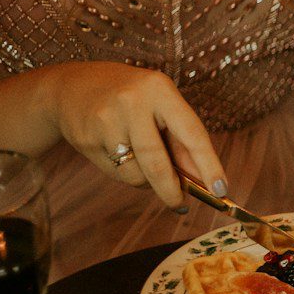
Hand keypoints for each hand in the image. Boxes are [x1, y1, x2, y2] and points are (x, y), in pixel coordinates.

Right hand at [50, 62, 226, 207]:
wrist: (71, 88)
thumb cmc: (130, 99)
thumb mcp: (161, 107)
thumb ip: (182, 141)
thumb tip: (205, 181)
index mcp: (160, 90)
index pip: (191, 133)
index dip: (209, 165)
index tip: (222, 189)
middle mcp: (132, 103)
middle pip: (158, 161)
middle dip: (173, 190)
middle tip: (182, 205)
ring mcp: (106, 121)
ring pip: (136, 173)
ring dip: (147, 181)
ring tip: (143, 163)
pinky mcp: (87, 139)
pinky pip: (117, 172)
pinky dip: (126, 172)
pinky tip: (119, 152)